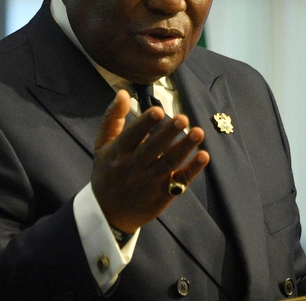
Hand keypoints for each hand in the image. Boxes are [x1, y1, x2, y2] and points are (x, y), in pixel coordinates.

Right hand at [91, 90, 208, 232]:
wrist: (107, 214)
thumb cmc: (107, 172)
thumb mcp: (102, 146)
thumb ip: (112, 118)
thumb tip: (123, 93)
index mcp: (117, 153)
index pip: (131, 136)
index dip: (145, 124)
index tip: (159, 111)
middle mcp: (132, 168)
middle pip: (152, 150)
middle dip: (168, 134)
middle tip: (183, 118)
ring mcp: (148, 184)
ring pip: (168, 164)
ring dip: (184, 148)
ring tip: (198, 132)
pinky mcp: (161, 197)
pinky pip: (179, 182)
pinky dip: (192, 170)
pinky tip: (203, 156)